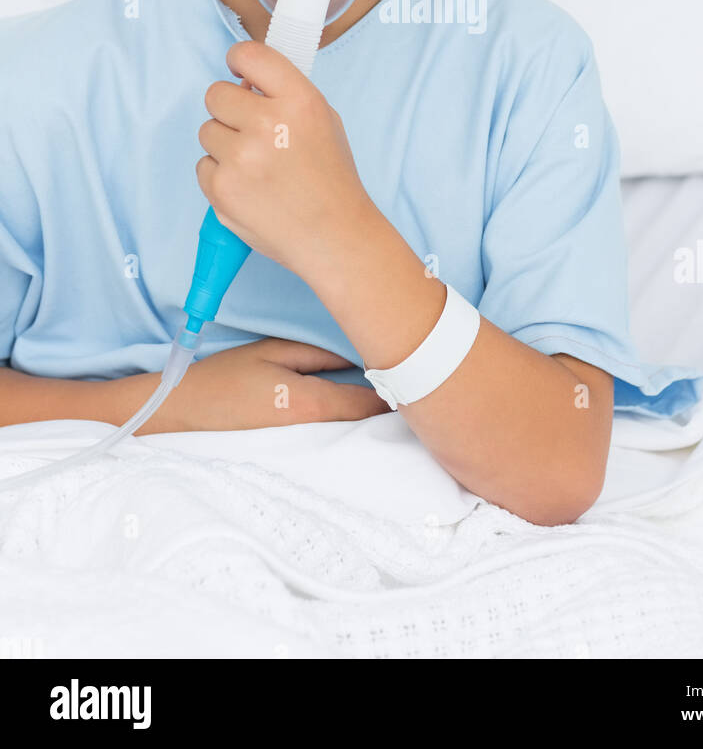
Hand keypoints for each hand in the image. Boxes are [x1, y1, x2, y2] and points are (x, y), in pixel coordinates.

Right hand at [129, 338, 391, 433]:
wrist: (181, 415)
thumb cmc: (225, 380)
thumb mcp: (272, 354)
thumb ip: (317, 355)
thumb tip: (359, 355)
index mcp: (311, 404)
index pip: (370, 402)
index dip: (397, 390)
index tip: (418, 374)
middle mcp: (314, 431)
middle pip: (365, 422)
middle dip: (389, 404)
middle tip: (413, 381)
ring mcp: (304, 446)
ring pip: (350, 430)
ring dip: (369, 414)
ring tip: (390, 390)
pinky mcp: (293, 450)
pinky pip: (331, 435)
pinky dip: (347, 422)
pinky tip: (354, 408)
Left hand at [196, 40, 374, 283]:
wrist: (333, 235)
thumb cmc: (331, 179)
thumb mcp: (325, 120)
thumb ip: (285, 95)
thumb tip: (245, 83)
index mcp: (299, 101)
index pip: (250, 55)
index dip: (238, 59)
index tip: (237, 69)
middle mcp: (268, 124)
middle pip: (216, 94)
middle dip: (229, 108)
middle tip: (250, 129)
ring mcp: (241, 158)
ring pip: (206, 131)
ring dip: (225, 143)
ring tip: (256, 165)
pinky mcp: (221, 189)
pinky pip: (203, 165)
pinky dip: (221, 175)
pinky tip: (249, 187)